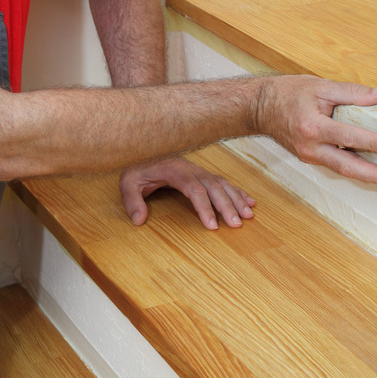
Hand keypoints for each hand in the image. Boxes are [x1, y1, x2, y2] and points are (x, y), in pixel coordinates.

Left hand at [119, 157, 255, 229]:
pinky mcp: (202, 174)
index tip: (212, 226)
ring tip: (249, 215)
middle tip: (237, 223)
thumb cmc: (137, 169)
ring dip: (237, 199)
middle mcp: (191, 168)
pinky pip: (223, 182)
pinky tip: (249, 202)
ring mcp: (199, 170)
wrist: (142, 151)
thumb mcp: (127, 182)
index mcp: (175, 170)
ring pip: (222, 184)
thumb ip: (132, 200)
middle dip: (227, 205)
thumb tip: (139, 220)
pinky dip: (237, 192)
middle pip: (214, 187)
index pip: (194, 189)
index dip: (205, 207)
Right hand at [258, 76, 376, 184]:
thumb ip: (352, 92)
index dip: (370, 142)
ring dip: (368, 175)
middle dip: (374, 175)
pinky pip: (337, 165)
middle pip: (346, 167)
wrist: (260, 108)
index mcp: (312, 127)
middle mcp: (310, 147)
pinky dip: (356, 167)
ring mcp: (310, 156)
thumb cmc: (288, 94)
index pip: (347, 137)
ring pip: (343, 170)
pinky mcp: (311, 158)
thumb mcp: (321, 86)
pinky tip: (373, 167)